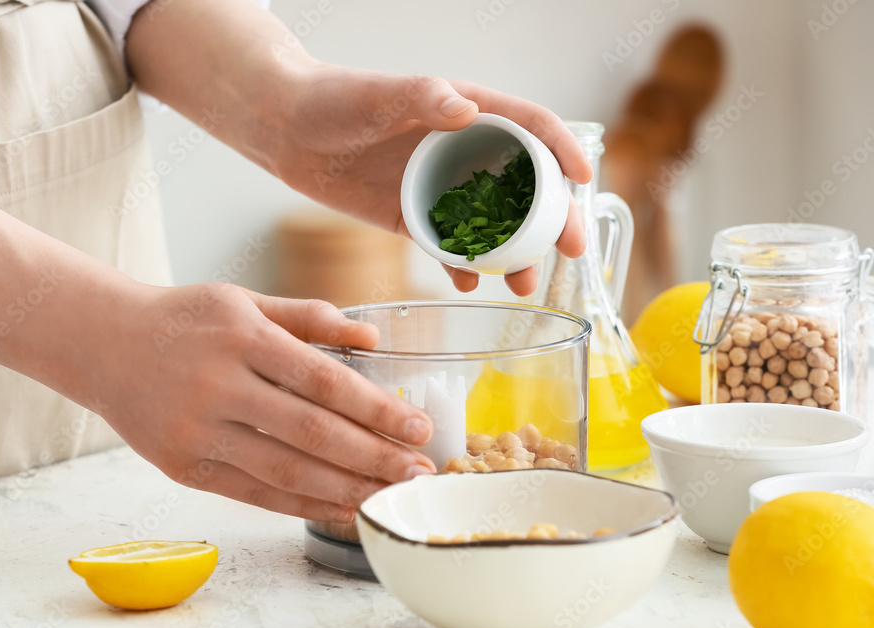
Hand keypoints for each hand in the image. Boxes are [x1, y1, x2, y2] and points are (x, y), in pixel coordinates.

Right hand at [95, 283, 435, 521]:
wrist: (102, 344)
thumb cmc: (185, 319)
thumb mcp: (245, 301)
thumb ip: (310, 317)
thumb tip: (373, 339)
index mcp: (241, 338)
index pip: (323, 381)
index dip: (376, 409)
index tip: (417, 428)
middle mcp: (218, 386)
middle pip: (311, 433)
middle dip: (373, 457)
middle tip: (419, 471)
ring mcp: (197, 432)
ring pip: (286, 472)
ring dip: (347, 488)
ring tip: (390, 495)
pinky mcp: (183, 468)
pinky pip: (255, 494)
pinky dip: (303, 506)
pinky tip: (342, 507)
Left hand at [258, 66, 591, 295]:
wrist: (288, 130)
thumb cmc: (335, 99)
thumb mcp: (380, 95)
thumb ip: (424, 98)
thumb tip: (467, 111)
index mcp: (467, 112)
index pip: (530, 127)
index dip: (562, 150)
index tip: (585, 178)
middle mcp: (462, 152)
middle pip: (524, 188)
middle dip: (552, 220)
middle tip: (568, 250)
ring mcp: (441, 188)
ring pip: (491, 226)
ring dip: (513, 256)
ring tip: (521, 284)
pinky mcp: (414, 216)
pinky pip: (448, 247)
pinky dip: (461, 267)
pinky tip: (466, 285)